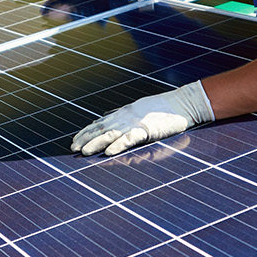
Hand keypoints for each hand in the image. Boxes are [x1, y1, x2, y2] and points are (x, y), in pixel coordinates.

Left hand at [71, 81, 213, 156]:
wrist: (182, 104)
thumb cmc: (163, 108)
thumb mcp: (138, 109)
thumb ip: (122, 115)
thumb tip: (106, 117)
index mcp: (124, 113)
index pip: (100, 123)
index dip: (86, 132)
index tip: (75, 140)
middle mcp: (125, 117)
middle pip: (101, 128)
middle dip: (86, 139)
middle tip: (73, 148)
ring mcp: (135, 123)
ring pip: (110, 134)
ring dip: (96, 143)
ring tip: (85, 152)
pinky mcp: (147, 129)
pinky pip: (129, 139)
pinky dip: (118, 145)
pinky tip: (108, 153)